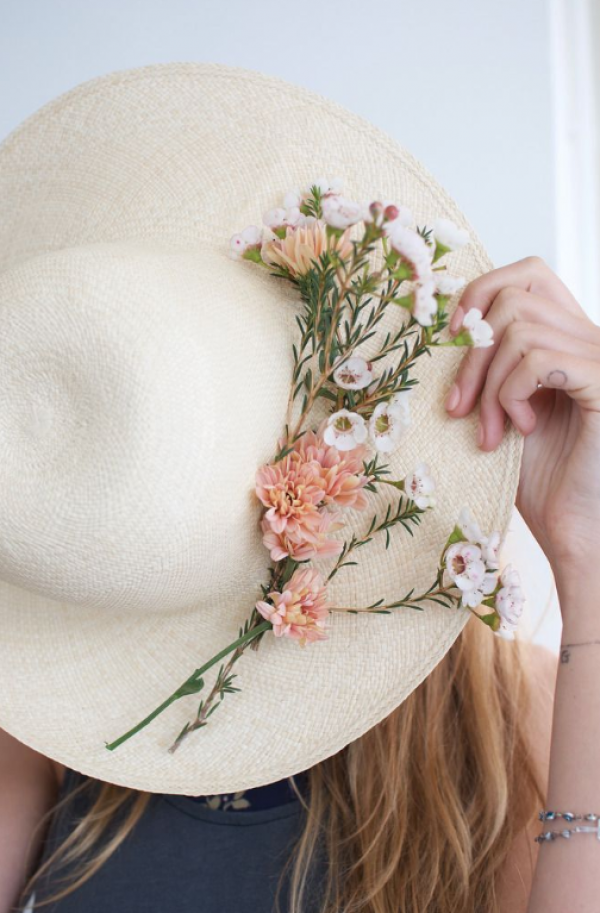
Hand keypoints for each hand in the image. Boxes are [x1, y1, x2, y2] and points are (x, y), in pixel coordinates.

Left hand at [444, 256, 599, 587]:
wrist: (576, 529)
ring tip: (492, 431)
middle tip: (459, 408)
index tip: (451, 335)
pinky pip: (540, 360)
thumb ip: (486, 365)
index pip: (527, 274)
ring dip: (489, 385)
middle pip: (514, 299)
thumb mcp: (501, 408)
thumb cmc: (540, 477)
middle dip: (472, 354)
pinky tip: (522, 428)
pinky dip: (513, 393)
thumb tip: (443, 328)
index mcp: (569, 337)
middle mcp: (591, 339)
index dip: (482, 291)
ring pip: (520, 331)